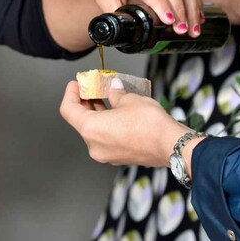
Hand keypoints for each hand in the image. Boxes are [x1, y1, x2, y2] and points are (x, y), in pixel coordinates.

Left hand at [59, 80, 187, 166]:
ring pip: (94, 130)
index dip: (70, 94)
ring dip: (97, 112)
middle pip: (81, 120)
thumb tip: (113, 88)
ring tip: (105, 96)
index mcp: (90, 129)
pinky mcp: (119, 156)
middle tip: (92, 87)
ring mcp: (107, 154)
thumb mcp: (128, 99)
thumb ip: (115, 93)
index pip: (68, 110)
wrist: (171, 144)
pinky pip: (106, 138)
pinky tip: (116, 111)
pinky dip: (107, 124)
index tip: (76, 84)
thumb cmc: (149, 124)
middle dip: (86, 102)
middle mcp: (94, 145)